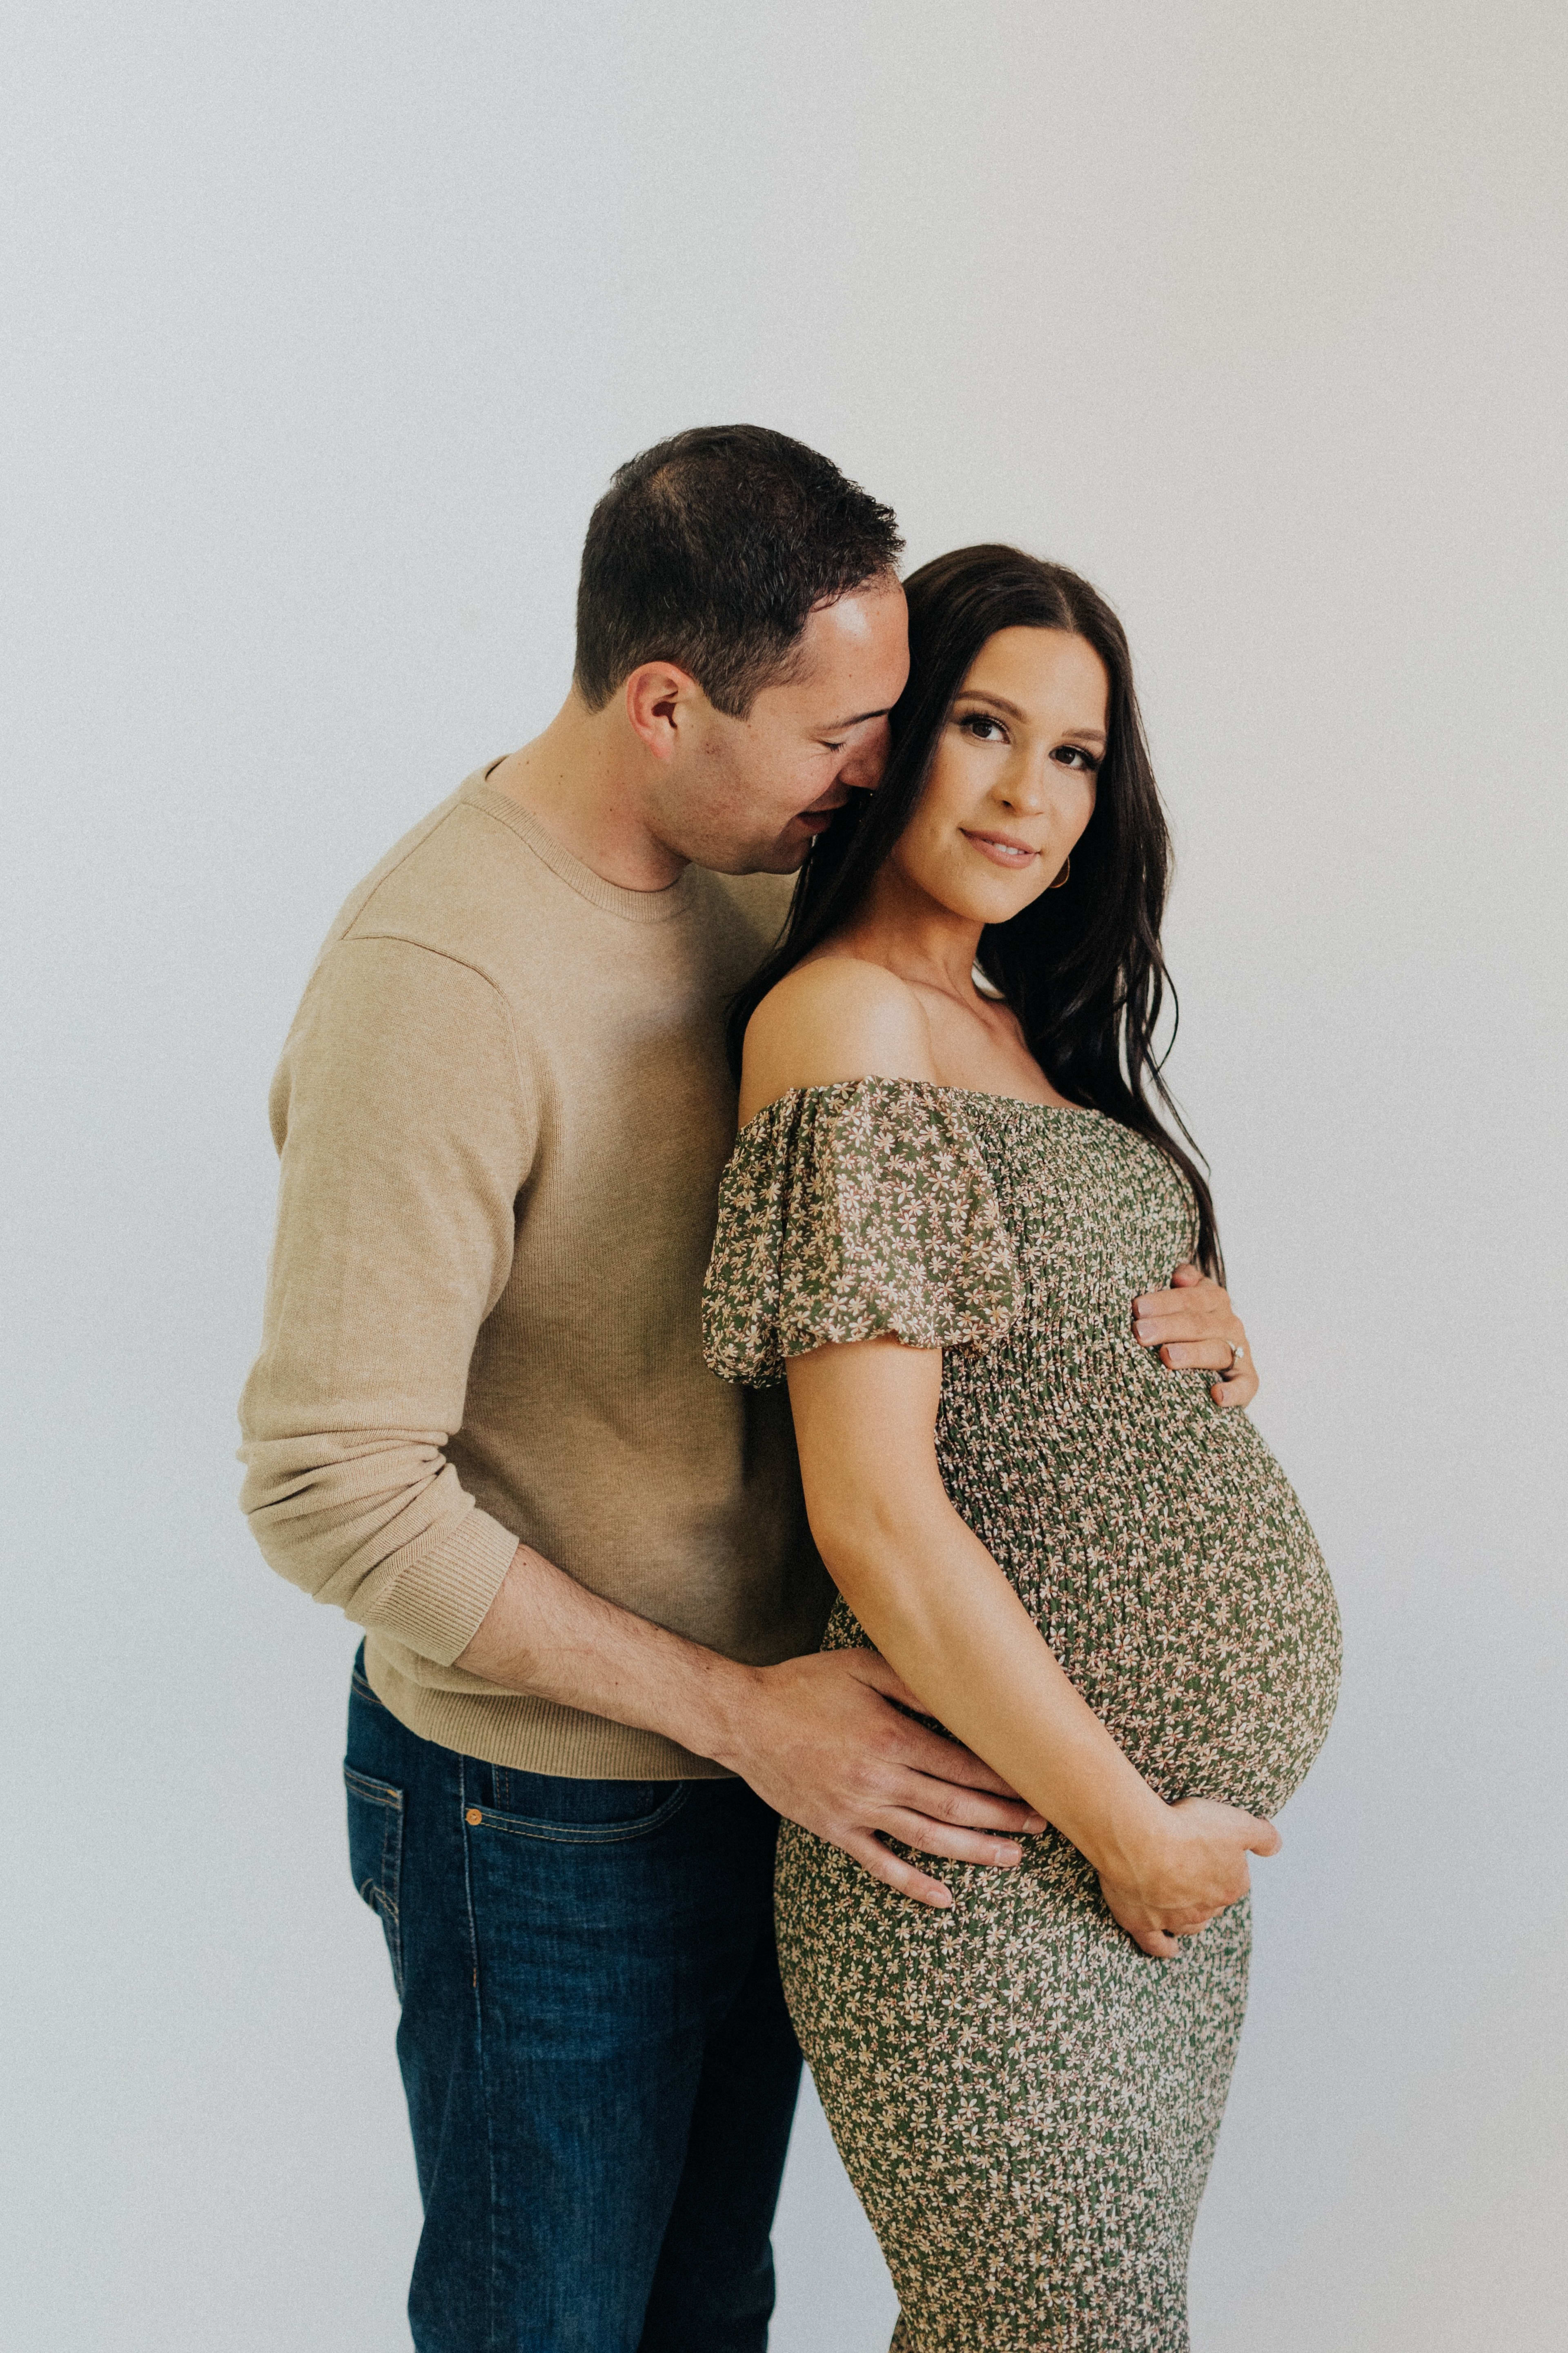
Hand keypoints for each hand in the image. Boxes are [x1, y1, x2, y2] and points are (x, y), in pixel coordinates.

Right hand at [718, 1649, 1046, 1908]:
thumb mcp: (861, 1666)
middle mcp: (878, 1779)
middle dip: (1003, 1817)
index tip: (1036, 1783)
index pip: (961, 1764)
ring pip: (927, 1840)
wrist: (743, 1719)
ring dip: (974, 1851)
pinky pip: (880, 1865)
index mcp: (889, 1737)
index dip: (1003, 1778)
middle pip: (954, 1805)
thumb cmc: (805, 1685)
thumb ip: (913, 1683)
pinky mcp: (835, 1831)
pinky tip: (945, 1900)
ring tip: (1012, 1857)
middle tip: (1041, 1823)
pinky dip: (914, 1885)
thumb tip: (962, 1698)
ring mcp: (856, 1810)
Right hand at [1098, 1795, 1281, 1957]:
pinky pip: (1156, 1944)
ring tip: (1189, 1908)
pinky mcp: (1142, 1923)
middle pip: (1212, 1903)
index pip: (1236, 1879)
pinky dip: (1165, 1948)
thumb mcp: (1237, 1823)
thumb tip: (1277, 1846)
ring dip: (1192, 1918)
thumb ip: (1263, 1836)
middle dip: (1207, 1890)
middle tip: (1193, 1868)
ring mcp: (1173, 1919)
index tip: (1212, 1849)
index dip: (1225, 1863)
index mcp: (1231, 1887)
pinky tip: (1171, 1948)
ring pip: (1190, 1924)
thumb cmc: (1188, 1829)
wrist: (1141, 1840)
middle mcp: (1205, 1908)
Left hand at [1132, 1262, 1258, 1410]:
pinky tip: (1217, 1396)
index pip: (1189, 1298)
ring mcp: (1239, 1352)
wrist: (1220, 1360)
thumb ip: (1185, 1282)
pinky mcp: (1247, 1380)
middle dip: (1167, 1327)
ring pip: (1216, 1351)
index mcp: (1214, 1300)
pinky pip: (1245, 1386)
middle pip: (1198, 1324)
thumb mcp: (1188, 1298)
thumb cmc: (1191, 1325)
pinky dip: (1233, 1392)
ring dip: (1191, 1354)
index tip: (1137, 1308)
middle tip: (1140, 1333)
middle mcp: (1229, 1324)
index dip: (1164, 1302)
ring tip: (1166, 1357)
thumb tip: (1180, 1276)